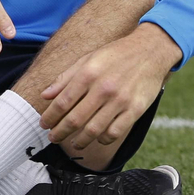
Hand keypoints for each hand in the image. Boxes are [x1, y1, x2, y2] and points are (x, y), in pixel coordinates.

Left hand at [40, 24, 183, 151]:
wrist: (150, 51)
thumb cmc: (115, 55)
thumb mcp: (87, 59)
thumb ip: (65, 78)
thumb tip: (45, 95)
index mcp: (88, 73)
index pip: (62, 102)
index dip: (50, 116)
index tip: (43, 124)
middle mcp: (103, 88)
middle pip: (75, 119)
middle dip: (60, 132)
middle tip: (53, 138)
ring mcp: (120, 100)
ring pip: (94, 130)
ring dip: (80, 141)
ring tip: (73, 143)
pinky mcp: (135, 110)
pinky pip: (115, 132)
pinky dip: (103, 139)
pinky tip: (97, 138)